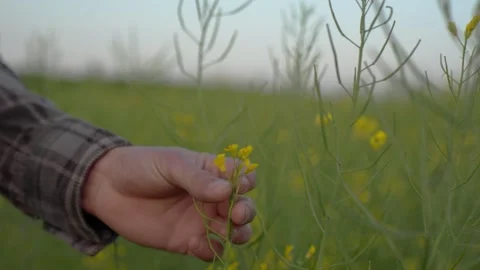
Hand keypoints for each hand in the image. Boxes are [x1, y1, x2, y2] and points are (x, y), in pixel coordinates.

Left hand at [81, 146, 256, 260]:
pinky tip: (194, 244)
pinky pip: (209, 250)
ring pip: (233, 232)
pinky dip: (209, 251)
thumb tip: (227, 191)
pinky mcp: (186, 241)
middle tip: (236, 215)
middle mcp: (211, 197)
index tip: (239, 187)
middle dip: (246, 211)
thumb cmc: (141, 167)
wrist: (107, 189)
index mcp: (211, 172)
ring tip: (226, 233)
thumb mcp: (170, 165)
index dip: (246, 182)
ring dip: (237, 235)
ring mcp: (201, 220)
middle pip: (243, 206)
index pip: (241, 176)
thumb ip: (197, 179)